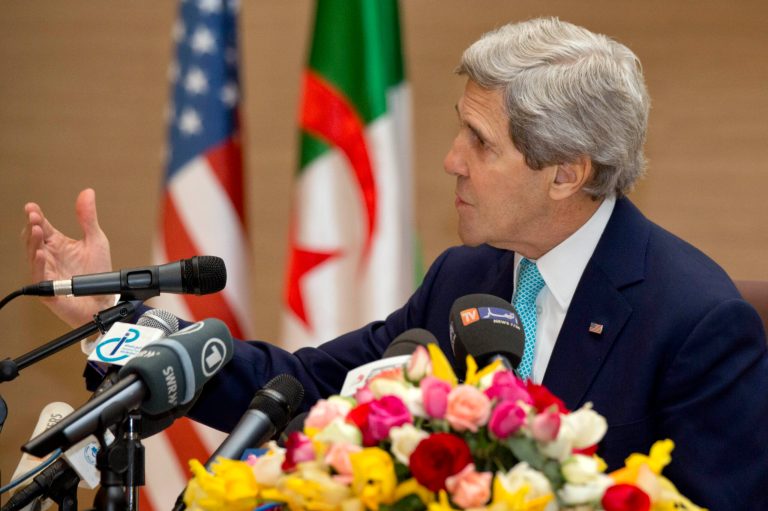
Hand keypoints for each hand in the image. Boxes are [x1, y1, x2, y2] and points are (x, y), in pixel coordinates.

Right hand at [23, 188, 114, 326]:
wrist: (104, 299)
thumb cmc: (98, 272)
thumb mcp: (96, 240)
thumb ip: (88, 218)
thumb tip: (87, 193)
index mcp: (58, 244)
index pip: (42, 227)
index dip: (36, 216)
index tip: (32, 207)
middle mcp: (49, 257)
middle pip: (33, 239)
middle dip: (32, 227)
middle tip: (34, 216)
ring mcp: (47, 272)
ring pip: (33, 255)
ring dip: (33, 242)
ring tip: (36, 229)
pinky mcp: (48, 289)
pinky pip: (40, 276)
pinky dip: (39, 264)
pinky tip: (40, 254)